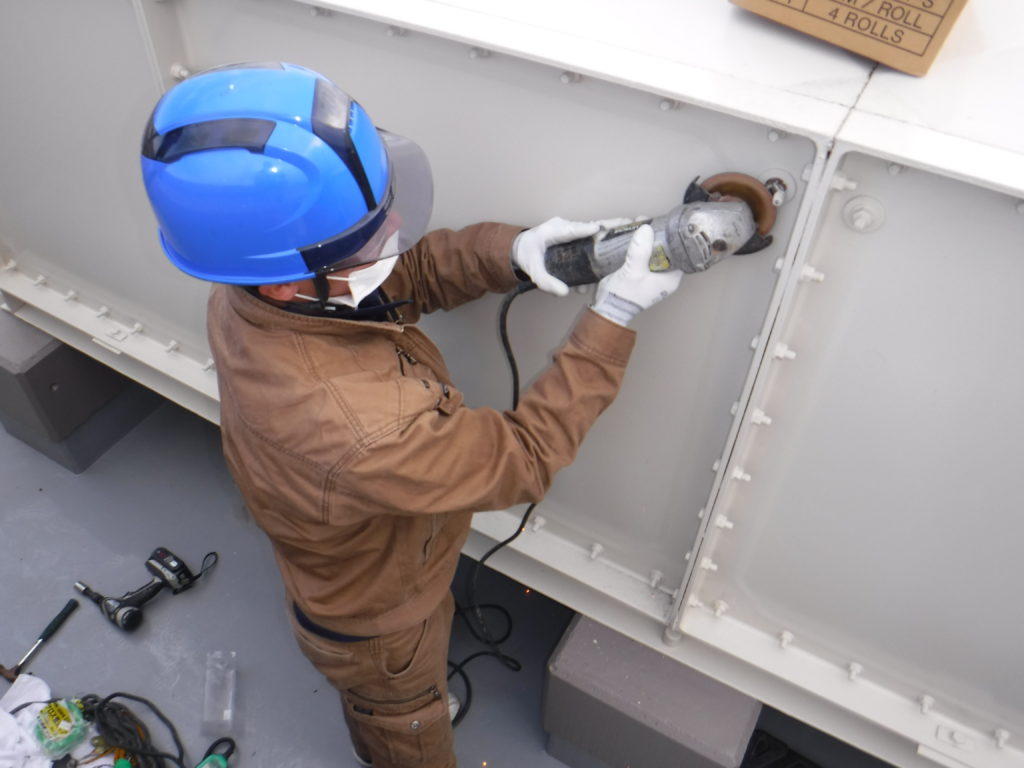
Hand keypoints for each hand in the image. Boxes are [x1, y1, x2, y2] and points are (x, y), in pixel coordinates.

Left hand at [512, 217, 632, 296]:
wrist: (522, 249)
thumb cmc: (527, 257)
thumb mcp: (533, 271)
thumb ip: (546, 282)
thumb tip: (564, 293)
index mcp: (551, 232)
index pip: (570, 230)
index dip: (585, 229)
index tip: (598, 229)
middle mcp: (564, 227)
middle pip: (589, 226)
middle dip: (608, 226)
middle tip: (628, 223)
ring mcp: (571, 231)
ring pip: (594, 231)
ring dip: (611, 233)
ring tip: (630, 233)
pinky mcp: (576, 237)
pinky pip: (592, 238)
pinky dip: (605, 242)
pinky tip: (617, 248)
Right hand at [591, 225, 681, 326]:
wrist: (607, 309)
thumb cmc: (624, 296)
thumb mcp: (634, 271)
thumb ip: (641, 250)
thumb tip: (646, 229)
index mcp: (670, 279)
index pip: (680, 253)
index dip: (673, 238)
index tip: (665, 225)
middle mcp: (663, 277)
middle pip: (665, 250)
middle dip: (657, 236)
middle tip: (650, 222)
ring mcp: (651, 275)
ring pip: (653, 251)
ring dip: (647, 240)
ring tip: (641, 224)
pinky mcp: (639, 273)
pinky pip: (643, 256)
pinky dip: (639, 246)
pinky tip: (633, 235)